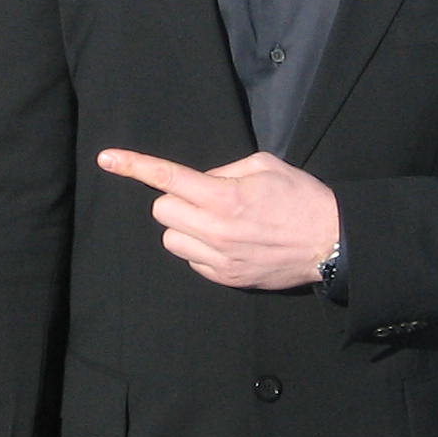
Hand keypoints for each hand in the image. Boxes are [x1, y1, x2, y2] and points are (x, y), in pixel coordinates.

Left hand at [98, 148, 340, 290]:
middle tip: (205, 198)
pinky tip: (228, 242)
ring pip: (171, 238)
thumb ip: (223, 170)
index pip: (168, 178)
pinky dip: (200, 248)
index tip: (106, 158)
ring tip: (216, 222)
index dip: (134, 165)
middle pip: (162, 210)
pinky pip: (190, 259)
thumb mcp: (264, 165)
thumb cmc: (300, 197)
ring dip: (185, 226)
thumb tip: (199, 181)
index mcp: (224, 196)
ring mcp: (219, 258)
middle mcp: (216, 229)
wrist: (330, 241)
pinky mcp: (225, 278)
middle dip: (176, 200)